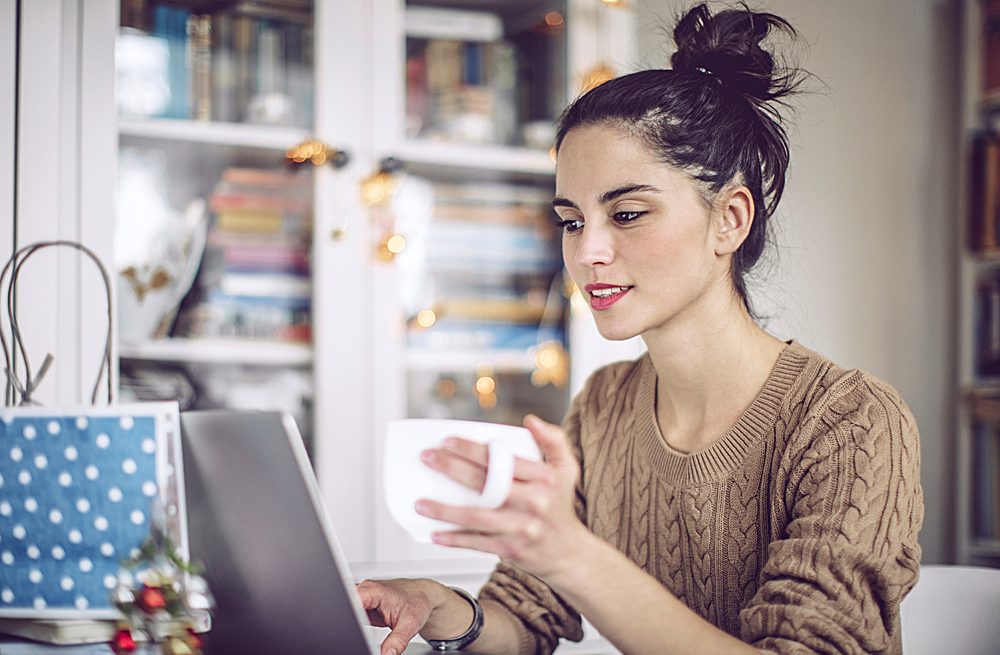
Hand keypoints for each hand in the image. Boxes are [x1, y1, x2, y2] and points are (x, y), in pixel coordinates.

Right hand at [356, 578, 440, 654]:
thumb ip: (397, 640)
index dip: (353, 620)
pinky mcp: (363, 607)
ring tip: (371, 630)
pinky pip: (354, 618)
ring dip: (355, 626)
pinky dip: (358, 627)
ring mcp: (363, 599)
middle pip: (347, 609)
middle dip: (353, 624)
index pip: (351, 604)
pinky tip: (368, 631)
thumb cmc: (418, 602)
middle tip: (364, 636)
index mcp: (373, 590)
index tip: (359, 633)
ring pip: (349, 614)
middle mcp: (365, 591)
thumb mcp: (410, 624)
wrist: (423, 596)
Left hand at [416, 414, 591, 580]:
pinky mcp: (511, 550)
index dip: (472, 449)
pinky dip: (455, 539)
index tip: (447, 441)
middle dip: (451, 468)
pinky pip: (477, 543)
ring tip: (420, 503)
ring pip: (476, 517)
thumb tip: (529, 420)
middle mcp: (533, 502)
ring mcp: (521, 528)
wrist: (569, 554)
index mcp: (544, 478)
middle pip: (485, 483)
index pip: (503, 458)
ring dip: (444, 510)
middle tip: (427, 458)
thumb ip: (554, 439)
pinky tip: (435, 533)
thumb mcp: (567, 468)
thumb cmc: (560, 506)